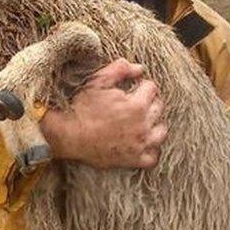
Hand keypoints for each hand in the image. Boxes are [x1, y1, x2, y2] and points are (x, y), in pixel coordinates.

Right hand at [40, 58, 166, 168]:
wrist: (68, 135)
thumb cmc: (81, 108)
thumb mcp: (98, 81)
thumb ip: (120, 69)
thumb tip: (139, 68)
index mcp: (136, 105)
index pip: (152, 88)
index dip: (141, 86)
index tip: (133, 88)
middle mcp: (142, 126)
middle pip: (158, 108)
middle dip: (149, 102)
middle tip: (135, 103)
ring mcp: (139, 145)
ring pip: (161, 133)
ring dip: (155, 125)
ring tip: (143, 122)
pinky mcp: (133, 160)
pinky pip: (153, 157)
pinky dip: (151, 150)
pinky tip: (143, 143)